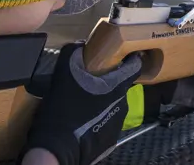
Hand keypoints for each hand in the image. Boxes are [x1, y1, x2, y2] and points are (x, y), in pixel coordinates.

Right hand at [23, 43, 140, 164]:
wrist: (58, 149)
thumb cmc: (63, 110)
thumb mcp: (63, 76)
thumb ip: (72, 54)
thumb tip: (79, 44)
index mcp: (116, 88)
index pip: (135, 68)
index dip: (131, 59)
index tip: (125, 55)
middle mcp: (123, 105)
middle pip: (119, 88)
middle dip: (108, 83)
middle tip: (89, 82)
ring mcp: (118, 125)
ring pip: (113, 106)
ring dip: (102, 102)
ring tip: (82, 104)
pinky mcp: (111, 141)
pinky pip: (107, 124)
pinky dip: (98, 120)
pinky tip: (82, 121)